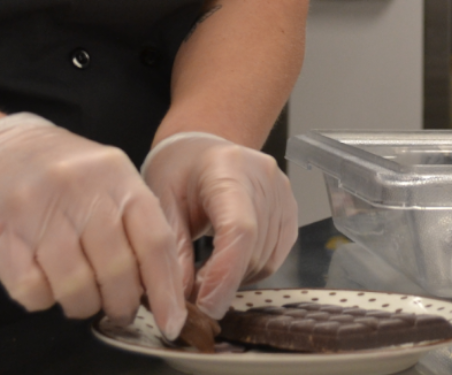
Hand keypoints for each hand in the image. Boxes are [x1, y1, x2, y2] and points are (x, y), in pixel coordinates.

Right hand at [0, 113, 186, 338]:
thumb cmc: (59, 171)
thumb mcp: (106, 176)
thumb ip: (133, 221)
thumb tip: (160, 284)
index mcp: (114, 172)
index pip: (153, 239)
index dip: (165, 289)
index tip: (171, 320)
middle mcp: (79, 187)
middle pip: (117, 270)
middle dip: (121, 302)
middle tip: (116, 306)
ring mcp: (37, 209)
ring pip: (76, 287)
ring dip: (82, 304)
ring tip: (80, 294)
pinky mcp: (1, 234)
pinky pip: (33, 291)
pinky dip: (43, 298)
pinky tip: (44, 279)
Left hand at [141, 132, 297, 318]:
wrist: (201, 147)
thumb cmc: (179, 169)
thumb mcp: (162, 201)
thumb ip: (172, 248)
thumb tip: (180, 299)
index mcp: (227, 168)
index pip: (239, 229)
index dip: (225, 274)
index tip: (205, 305)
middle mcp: (263, 177)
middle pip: (253, 249)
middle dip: (223, 280)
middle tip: (192, 289)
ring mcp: (282, 192)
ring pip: (265, 259)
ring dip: (235, 277)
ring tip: (206, 270)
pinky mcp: (290, 208)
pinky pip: (275, 256)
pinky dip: (250, 268)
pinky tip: (227, 260)